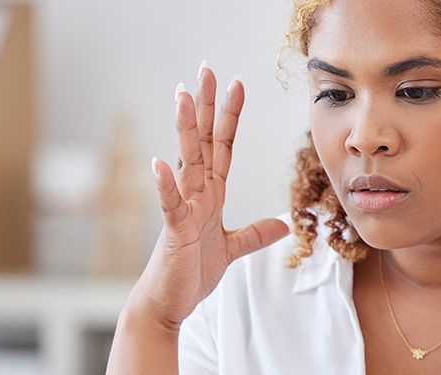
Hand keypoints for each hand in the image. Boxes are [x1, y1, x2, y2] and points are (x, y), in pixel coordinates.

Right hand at [124, 64, 289, 329]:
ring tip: (183, 96)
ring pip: (187, 162)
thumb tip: (282, 224)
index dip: (229, 115)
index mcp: (210, 194)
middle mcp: (195, 194)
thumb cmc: (191, 274)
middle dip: (207, 105)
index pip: (222, 145)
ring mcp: (183, 209)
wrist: (167, 303)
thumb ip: (254, 234)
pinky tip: (159, 163)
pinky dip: (165, 185)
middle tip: (207, 69)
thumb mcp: (232, 249)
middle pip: (203, 141)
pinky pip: (170, 204)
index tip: (236, 83)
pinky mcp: (174, 231)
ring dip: (185, 130)